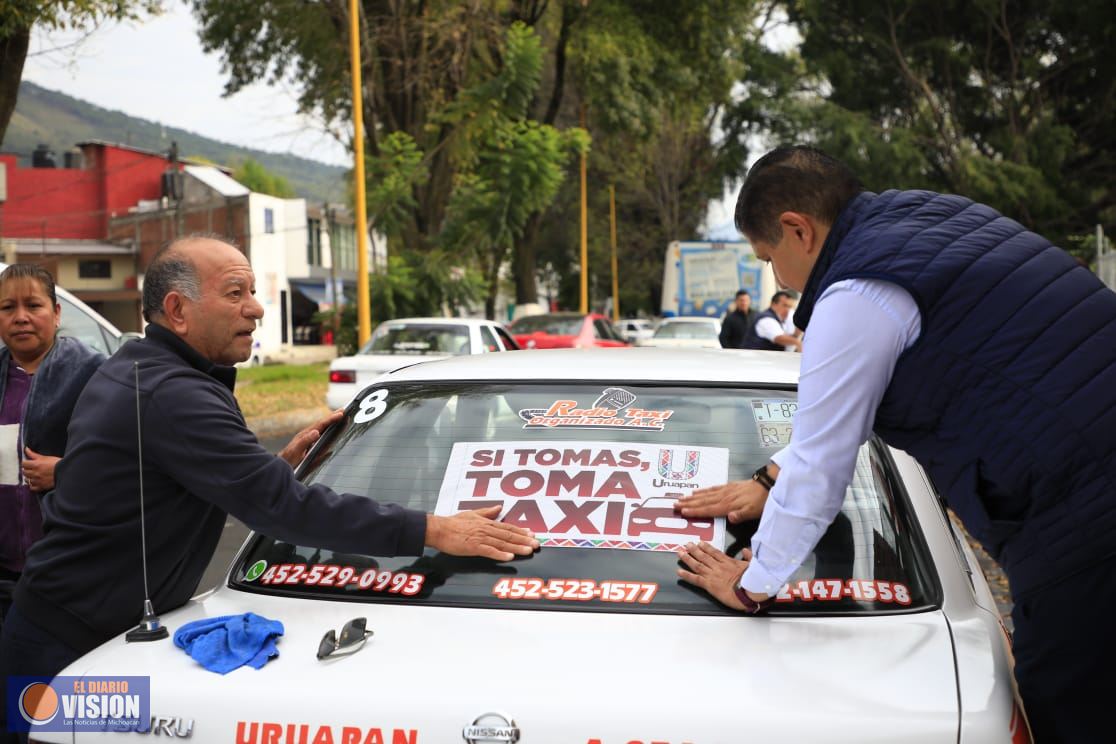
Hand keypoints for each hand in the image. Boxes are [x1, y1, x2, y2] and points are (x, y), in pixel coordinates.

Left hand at [22, 447, 59, 491]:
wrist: (66, 472)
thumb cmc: (56, 463)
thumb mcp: (45, 457)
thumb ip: (33, 454)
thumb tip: (26, 449)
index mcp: (36, 465)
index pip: (23, 464)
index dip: (26, 463)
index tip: (29, 463)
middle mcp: (35, 473)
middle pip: (24, 472)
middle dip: (27, 470)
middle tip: (31, 469)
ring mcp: (37, 481)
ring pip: (27, 480)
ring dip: (29, 477)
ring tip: (33, 475)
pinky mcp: (41, 487)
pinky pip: (32, 487)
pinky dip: (32, 485)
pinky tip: (35, 482)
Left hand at [278, 409, 343, 466]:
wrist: (281, 465)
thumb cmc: (288, 459)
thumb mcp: (296, 451)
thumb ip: (305, 441)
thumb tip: (316, 432)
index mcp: (305, 435)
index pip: (321, 424)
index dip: (331, 419)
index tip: (341, 414)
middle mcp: (307, 434)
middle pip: (322, 423)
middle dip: (333, 416)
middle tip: (344, 410)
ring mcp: (308, 438)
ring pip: (322, 427)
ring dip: (331, 421)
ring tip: (340, 416)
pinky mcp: (310, 443)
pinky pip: (321, 433)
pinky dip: (328, 428)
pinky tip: (331, 428)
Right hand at [425, 505, 539, 560]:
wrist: (439, 529)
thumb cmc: (453, 523)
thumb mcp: (472, 514)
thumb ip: (487, 512)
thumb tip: (499, 507)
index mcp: (486, 523)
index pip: (507, 527)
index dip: (521, 531)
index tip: (532, 534)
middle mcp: (486, 530)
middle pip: (509, 536)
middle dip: (524, 540)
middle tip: (537, 544)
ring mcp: (481, 538)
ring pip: (502, 544)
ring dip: (516, 548)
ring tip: (528, 551)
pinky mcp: (473, 547)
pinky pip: (489, 551)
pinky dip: (500, 554)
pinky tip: (509, 557)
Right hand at [675, 479, 767, 522]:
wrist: (767, 485)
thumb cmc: (760, 501)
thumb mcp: (754, 512)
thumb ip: (741, 515)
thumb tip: (730, 517)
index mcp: (728, 505)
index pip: (708, 509)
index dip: (695, 511)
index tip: (682, 512)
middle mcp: (723, 497)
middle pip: (702, 501)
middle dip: (688, 504)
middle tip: (674, 505)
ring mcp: (725, 491)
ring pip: (705, 495)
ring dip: (692, 497)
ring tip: (680, 498)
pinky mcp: (728, 487)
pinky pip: (712, 489)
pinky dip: (702, 490)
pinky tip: (696, 491)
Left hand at [676, 542, 766, 610]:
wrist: (750, 591)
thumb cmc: (753, 580)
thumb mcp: (754, 565)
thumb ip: (749, 556)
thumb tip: (747, 550)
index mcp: (728, 562)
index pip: (714, 552)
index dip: (706, 547)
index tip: (700, 543)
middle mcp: (718, 567)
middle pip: (704, 556)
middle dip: (694, 550)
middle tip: (687, 544)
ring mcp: (713, 575)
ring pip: (698, 565)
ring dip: (688, 559)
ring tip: (680, 553)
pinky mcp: (710, 585)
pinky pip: (696, 579)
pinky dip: (687, 575)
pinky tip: (679, 572)